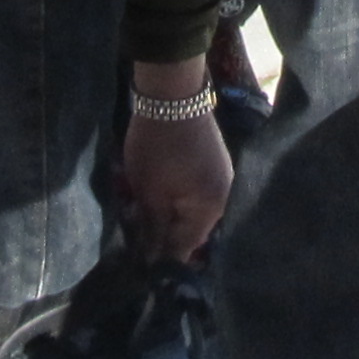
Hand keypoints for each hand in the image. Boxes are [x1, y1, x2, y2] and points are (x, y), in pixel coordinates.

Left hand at [121, 57, 234, 262]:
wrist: (172, 94)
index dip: (160, 259)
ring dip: (167, 215)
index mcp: (211, 211)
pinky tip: (156, 193)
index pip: (185, 249)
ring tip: (140, 210)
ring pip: (191, 212)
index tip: (137, 264)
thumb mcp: (149, 194)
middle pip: (191, 231)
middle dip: (163, 235)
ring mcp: (221, 181)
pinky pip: (194, 195)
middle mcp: (223, 200)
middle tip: (135, 233)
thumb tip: (151, 263)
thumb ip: (153, 231)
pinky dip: (175, 198)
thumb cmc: (158, 148)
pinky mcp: (213, 166)